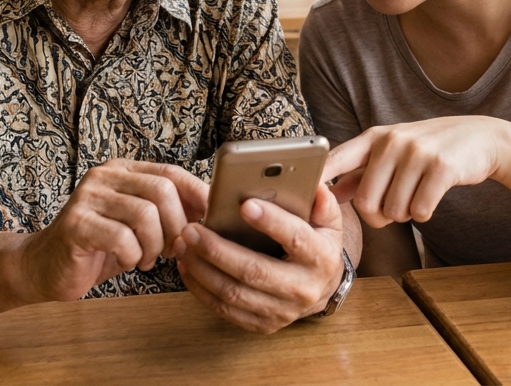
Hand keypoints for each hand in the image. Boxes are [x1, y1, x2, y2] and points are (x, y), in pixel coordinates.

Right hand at [17, 158, 208, 302]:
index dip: (196, 195)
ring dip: (153, 246)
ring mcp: (87, 198)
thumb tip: (210, 206)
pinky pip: (122, 238)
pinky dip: (132, 256)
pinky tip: (126, 261)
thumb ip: (167, 210)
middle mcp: (104, 176)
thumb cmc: (99, 246)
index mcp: (122, 170)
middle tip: (170, 250)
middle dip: (175, 226)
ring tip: (146, 259)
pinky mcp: (75, 224)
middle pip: (162, 191)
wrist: (45, 267)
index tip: (209, 218)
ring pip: (145, 215)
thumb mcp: (138, 224)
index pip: (171, 173)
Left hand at [173, 185, 344, 333]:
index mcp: (321, 258)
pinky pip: (225, 309)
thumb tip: (313, 186)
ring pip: (234, 293)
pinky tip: (188, 267)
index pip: (296, 239)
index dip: (271, 222)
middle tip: (191, 229)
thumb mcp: (327, 221)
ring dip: (202, 269)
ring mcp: (282, 311)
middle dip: (217, 249)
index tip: (244, 205)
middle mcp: (303, 289)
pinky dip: (201, 288)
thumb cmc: (317, 246)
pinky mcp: (263, 324)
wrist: (322, 288)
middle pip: (254, 271)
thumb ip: (322, 202)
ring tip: (183, 245)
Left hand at [321, 117, 510, 228]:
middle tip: (394, 208)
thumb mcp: (392, 151)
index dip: (317, 181)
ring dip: (405, 215)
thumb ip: (360, 172)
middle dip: (378, 216)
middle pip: (365, 202)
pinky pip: (420, 211)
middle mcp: (392, 141)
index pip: (335, 159)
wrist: (480, 138)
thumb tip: (327, 193)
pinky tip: (432, 197)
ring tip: (416, 195)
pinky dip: (424, 213)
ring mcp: (417, 152)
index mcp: (374, 138)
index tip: (304, 199)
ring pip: (393, 211)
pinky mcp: (441, 167)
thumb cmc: (429, 149)